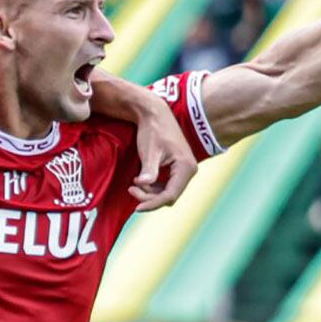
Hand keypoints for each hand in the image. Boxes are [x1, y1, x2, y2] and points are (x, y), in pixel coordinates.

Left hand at [130, 96, 197, 210]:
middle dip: (150, 197)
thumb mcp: (149, 151)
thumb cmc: (152, 130)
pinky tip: (141, 180)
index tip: (137, 208)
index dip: (153, 203)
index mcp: (186, 167)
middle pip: (170, 195)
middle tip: (131, 189)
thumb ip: (149, 169)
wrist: (155, 114)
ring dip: (150, 192)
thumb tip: (145, 184)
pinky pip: (167, 185)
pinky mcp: (178, 168)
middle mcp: (189, 170)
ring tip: (134, 184)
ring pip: (167, 192)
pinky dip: (153, 186)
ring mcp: (184, 169)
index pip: (170, 194)